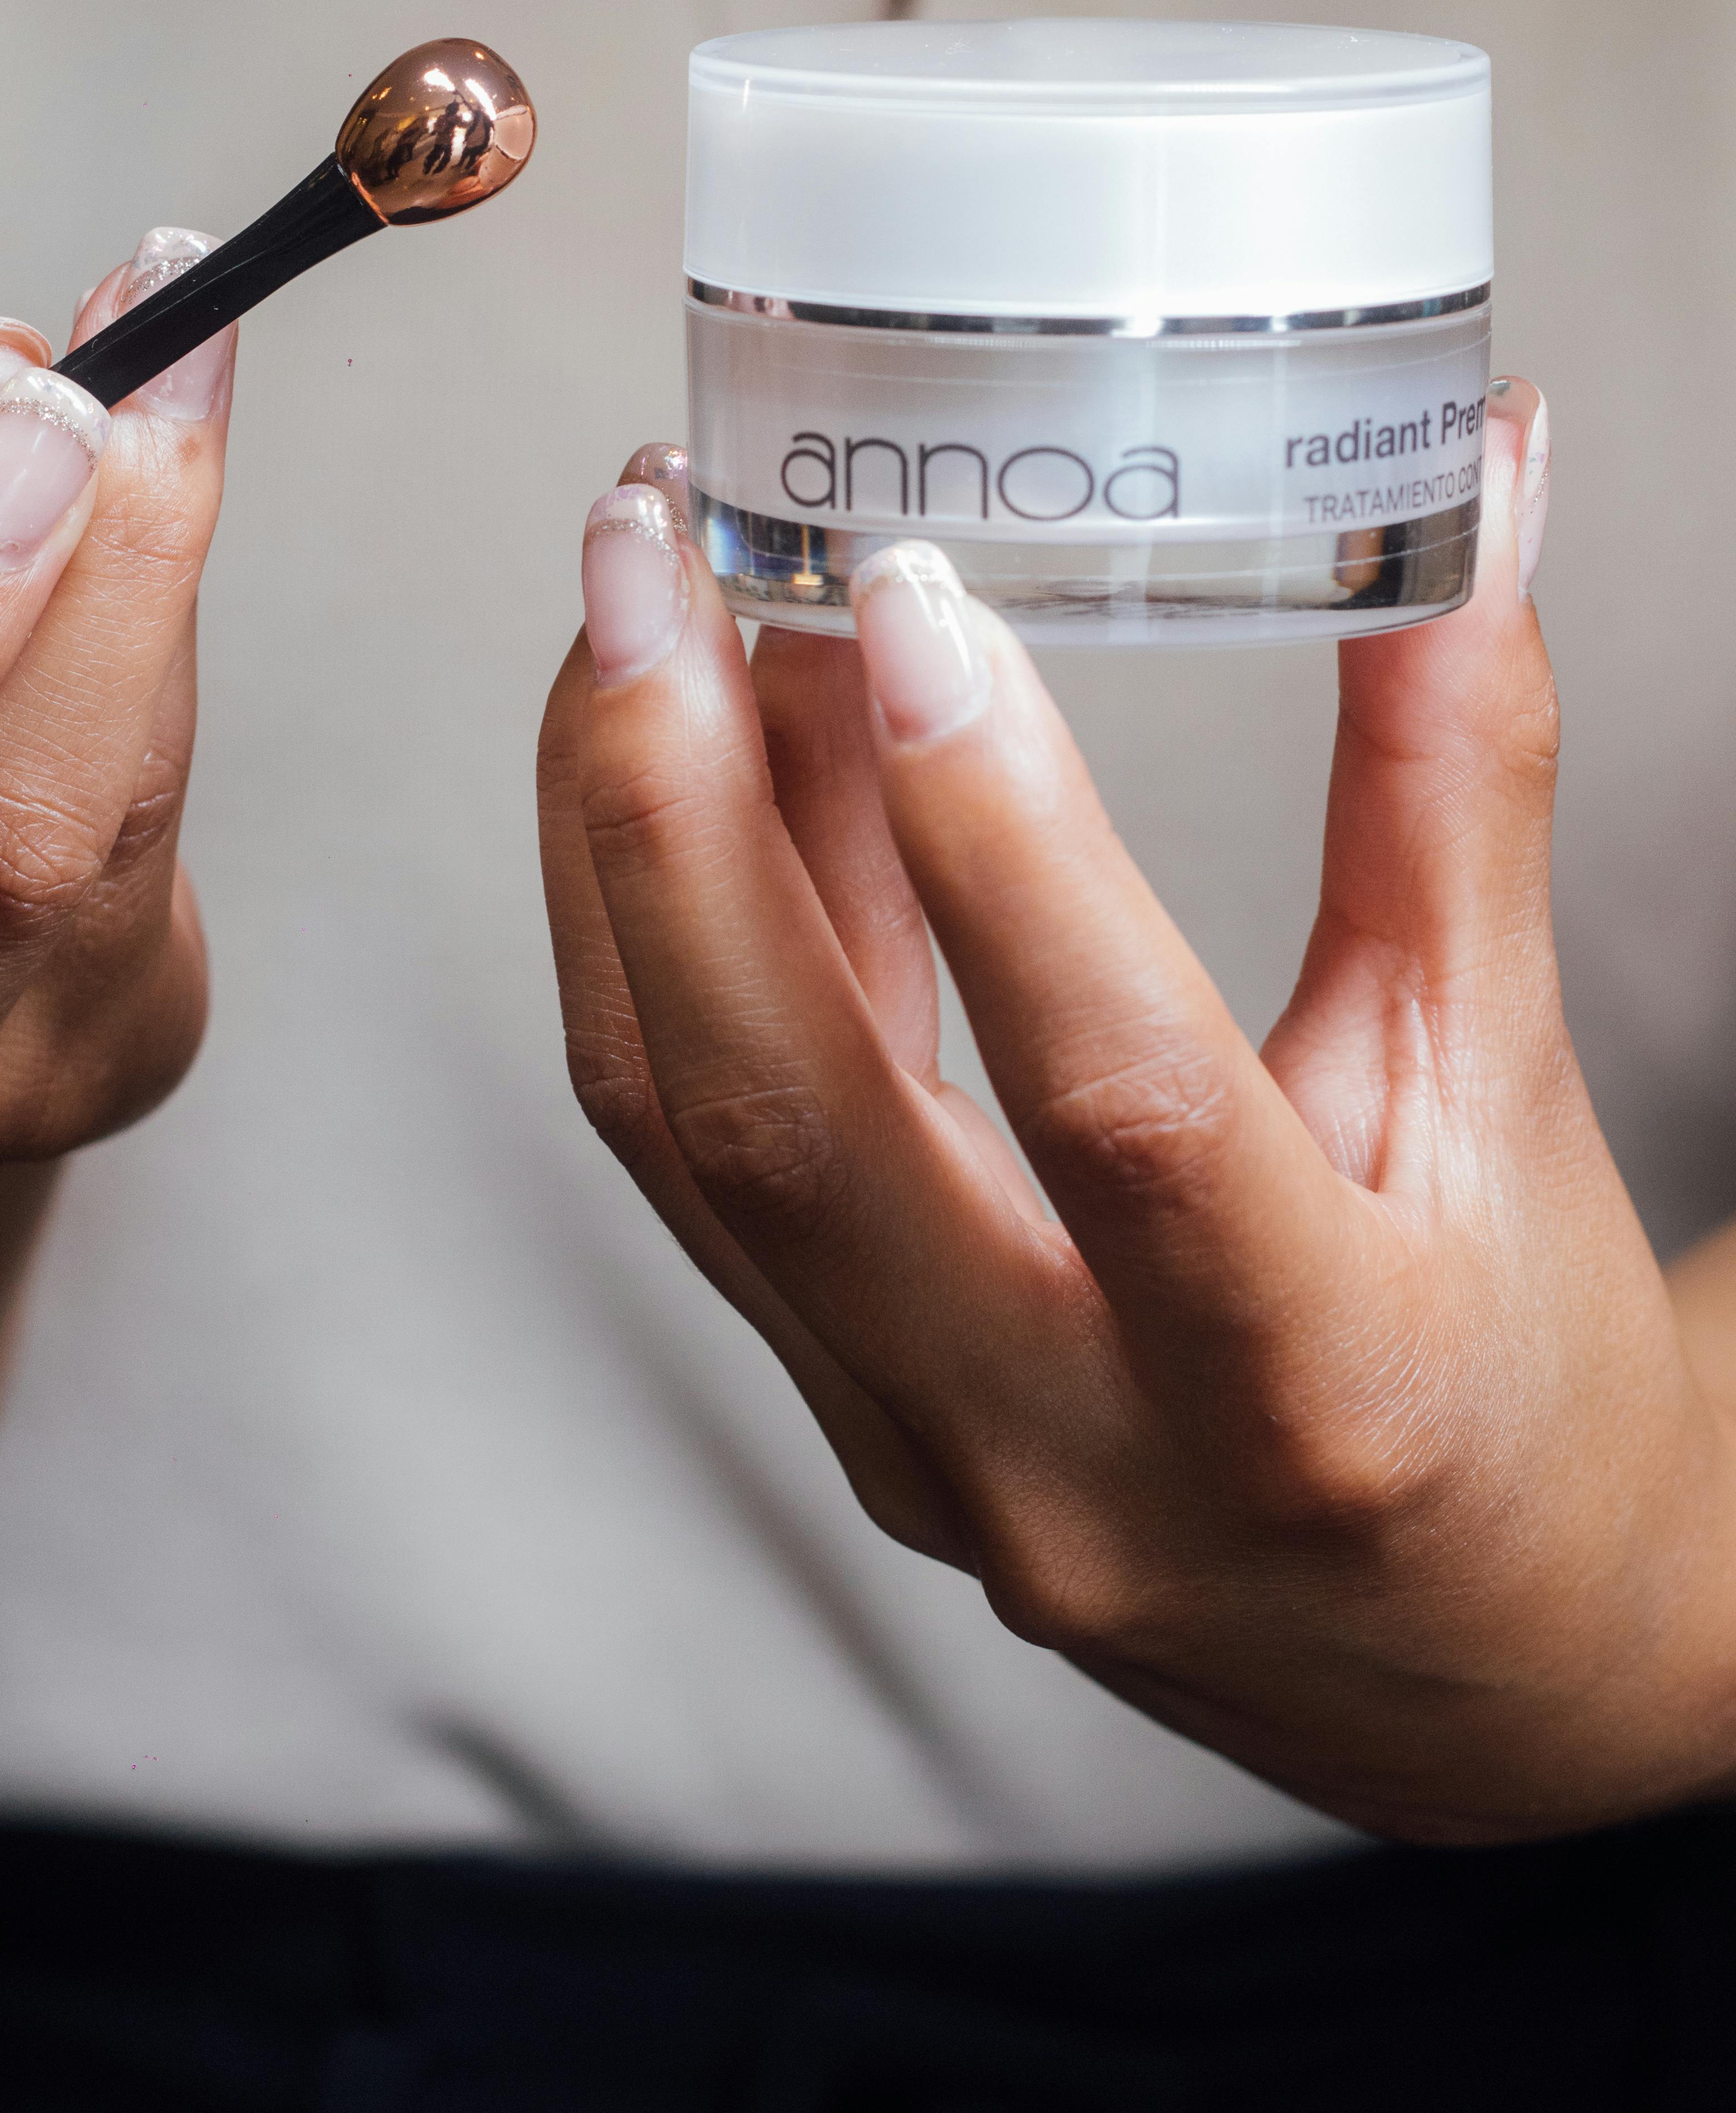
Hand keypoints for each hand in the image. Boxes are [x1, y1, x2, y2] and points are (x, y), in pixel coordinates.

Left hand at [539, 393, 1735, 1841]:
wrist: (1471, 1677)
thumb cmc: (1524, 1386)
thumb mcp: (1508, 1087)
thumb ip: (1454, 785)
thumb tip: (1466, 479)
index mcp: (1308, 1387)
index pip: (1117, 1101)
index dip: (1002, 843)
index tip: (908, 601)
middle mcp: (1070, 1455)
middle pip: (785, 1124)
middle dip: (675, 806)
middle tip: (644, 548)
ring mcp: (921, 1452)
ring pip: (689, 1128)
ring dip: (631, 844)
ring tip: (639, 601)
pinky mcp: (846, 1416)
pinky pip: (696, 1156)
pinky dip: (667, 936)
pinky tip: (685, 755)